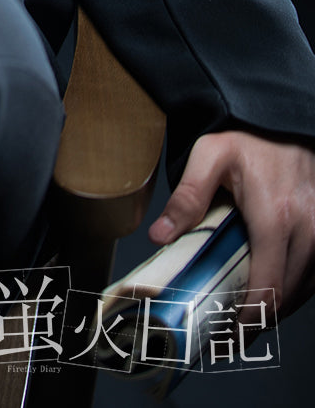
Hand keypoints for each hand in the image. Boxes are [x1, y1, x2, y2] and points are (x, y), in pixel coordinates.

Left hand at [149, 130, 314, 317]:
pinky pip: (313, 278)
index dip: (247, 322)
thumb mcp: (210, 155)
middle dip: (256, 323)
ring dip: (274, 311)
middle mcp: (308, 230)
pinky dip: (291, 293)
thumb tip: (160, 236)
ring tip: (242, 320)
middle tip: (225, 335)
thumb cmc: (249, 139)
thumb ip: (187, 196)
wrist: (283, 123)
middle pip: (285, 298)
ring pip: (301, 293)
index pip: (267, 288)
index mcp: (277, 216)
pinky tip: (268, 295)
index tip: (224, 337)